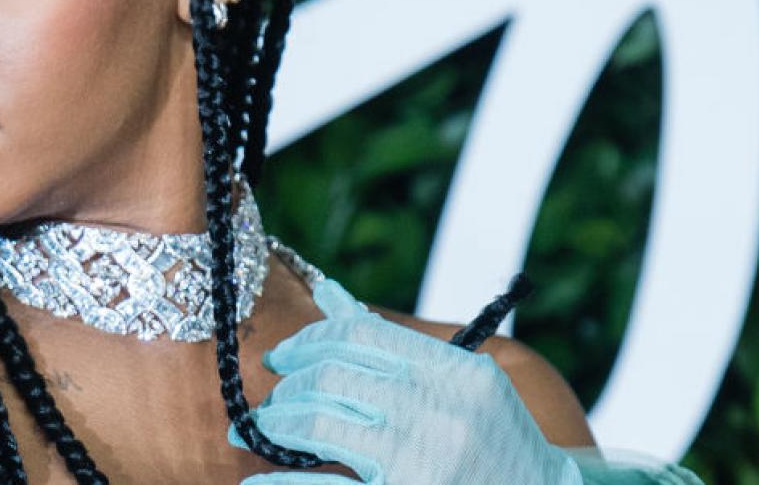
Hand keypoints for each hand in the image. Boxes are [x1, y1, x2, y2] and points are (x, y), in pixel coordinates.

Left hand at [227, 278, 582, 484]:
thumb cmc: (498, 449)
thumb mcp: (465, 390)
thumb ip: (395, 345)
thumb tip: (327, 293)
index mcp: (458, 372)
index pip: (360, 333)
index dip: (309, 340)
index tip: (284, 358)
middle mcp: (440, 409)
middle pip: (331, 377)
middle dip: (289, 388)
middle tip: (271, 404)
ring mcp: (422, 460)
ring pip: (318, 425)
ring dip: (276, 427)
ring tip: (259, 433)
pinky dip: (282, 484)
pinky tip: (259, 482)